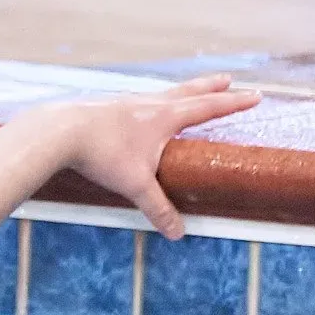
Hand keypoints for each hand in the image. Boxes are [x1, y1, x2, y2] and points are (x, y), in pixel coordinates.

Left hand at [40, 74, 260, 238]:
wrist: (59, 131)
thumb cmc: (102, 153)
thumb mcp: (136, 184)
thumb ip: (158, 207)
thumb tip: (177, 234)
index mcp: (164, 116)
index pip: (208, 108)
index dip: (233, 103)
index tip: (255, 96)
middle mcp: (148, 102)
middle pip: (188, 91)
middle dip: (211, 88)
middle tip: (228, 80)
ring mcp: (126, 101)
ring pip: (161, 92)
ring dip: (179, 91)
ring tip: (186, 92)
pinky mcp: (106, 106)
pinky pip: (137, 100)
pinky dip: (150, 100)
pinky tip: (141, 108)